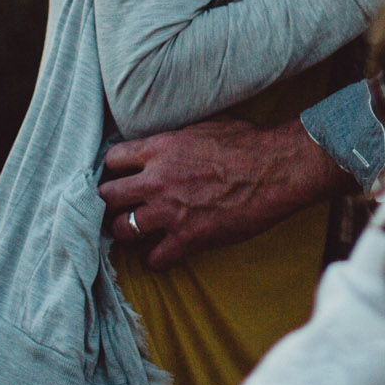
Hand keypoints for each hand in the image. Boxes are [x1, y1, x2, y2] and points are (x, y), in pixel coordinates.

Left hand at [98, 117, 352, 270]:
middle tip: (120, 206)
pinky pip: (154, 259)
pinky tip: (162, 254)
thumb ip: (177, 137)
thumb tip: (168, 137)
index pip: (113, 160)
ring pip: (122, 229)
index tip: (121, 176)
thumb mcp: (205, 125)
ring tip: (134, 232)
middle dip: (112, 201)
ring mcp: (169, 212)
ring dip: (126, 231)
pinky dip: (156, 259)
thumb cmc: (247, 143)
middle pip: (109, 195)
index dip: (114, 169)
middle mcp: (157, 180)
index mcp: (160, 148)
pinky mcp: (188, 238)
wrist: (275, 170)